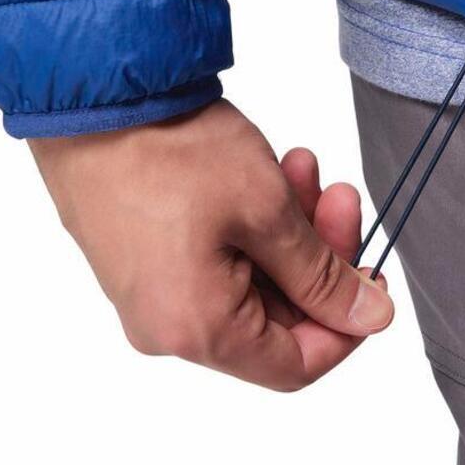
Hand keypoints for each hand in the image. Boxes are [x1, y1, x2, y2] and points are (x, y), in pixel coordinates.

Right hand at [31, 99, 392, 389]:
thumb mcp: (267, 210)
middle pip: (274, 319)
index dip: (345, 325)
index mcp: (197, 331)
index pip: (296, 365)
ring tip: (304, 166)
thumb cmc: (170, 151)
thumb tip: (369, 319)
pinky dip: (250, 224)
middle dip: (318, 256)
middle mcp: (166, 327)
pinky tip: (268, 170)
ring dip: (288, 230)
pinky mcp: (141, 260)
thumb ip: (322, 275)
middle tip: (340, 194)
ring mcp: (150, 294)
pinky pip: (214, 261)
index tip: (371, 276)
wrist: (93, 99)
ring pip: (249, 282)